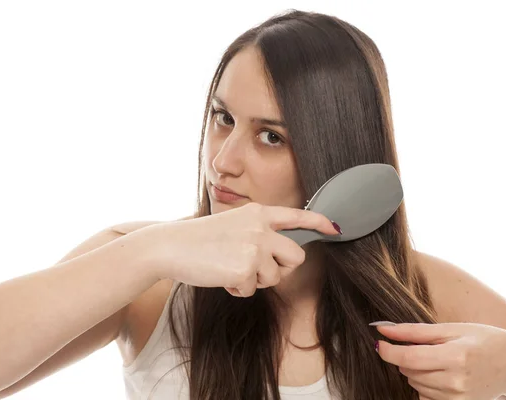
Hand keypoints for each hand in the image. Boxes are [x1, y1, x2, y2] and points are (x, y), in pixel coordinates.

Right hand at [140, 202, 339, 296]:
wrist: (170, 246)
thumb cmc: (199, 239)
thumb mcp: (232, 225)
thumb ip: (258, 233)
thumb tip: (279, 255)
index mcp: (258, 214)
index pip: (296, 216)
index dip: (319, 222)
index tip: (336, 228)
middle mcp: (261, 228)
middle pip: (296, 257)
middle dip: (281, 268)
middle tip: (257, 269)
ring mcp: (254, 248)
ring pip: (274, 277)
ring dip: (255, 280)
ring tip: (230, 269)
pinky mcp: (245, 269)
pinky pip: (252, 290)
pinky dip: (237, 289)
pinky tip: (220, 277)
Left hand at [372, 322, 505, 399]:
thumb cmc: (483, 340)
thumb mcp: (451, 329)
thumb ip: (414, 331)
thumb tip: (383, 330)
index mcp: (456, 357)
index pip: (409, 358)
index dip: (388, 351)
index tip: (379, 343)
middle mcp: (456, 382)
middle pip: (409, 371)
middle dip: (407, 358)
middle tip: (426, 348)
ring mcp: (458, 398)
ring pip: (415, 384)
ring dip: (417, 371)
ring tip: (439, 360)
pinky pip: (425, 397)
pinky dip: (425, 385)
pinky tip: (440, 375)